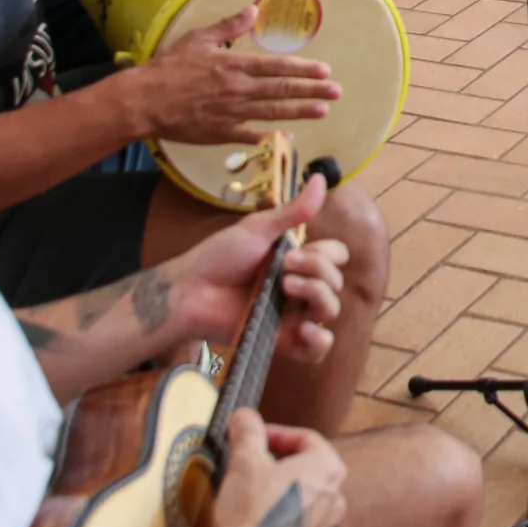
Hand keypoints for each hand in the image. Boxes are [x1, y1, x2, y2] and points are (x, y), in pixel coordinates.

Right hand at [134, 6, 340, 143]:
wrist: (144, 101)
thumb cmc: (169, 68)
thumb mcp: (198, 39)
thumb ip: (229, 26)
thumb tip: (253, 10)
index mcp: (235, 65)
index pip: (278, 66)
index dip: (304, 69)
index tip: (324, 71)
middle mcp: (239, 89)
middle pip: (282, 89)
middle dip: (313, 90)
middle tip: (336, 91)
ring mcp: (232, 113)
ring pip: (274, 111)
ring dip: (301, 111)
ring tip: (324, 111)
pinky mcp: (222, 132)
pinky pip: (252, 136)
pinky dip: (271, 137)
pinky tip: (289, 137)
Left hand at [167, 174, 347, 360]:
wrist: (190, 291)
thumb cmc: (218, 257)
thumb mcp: (257, 229)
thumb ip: (293, 211)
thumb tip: (320, 176)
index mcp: (297, 261)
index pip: (336, 258)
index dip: (327, 255)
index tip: (295, 251)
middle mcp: (300, 288)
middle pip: (336, 283)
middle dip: (317, 272)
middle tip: (284, 269)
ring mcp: (293, 316)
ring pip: (330, 311)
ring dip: (318, 297)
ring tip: (286, 291)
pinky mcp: (283, 342)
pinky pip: (317, 350)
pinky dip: (318, 340)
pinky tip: (303, 328)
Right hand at [207, 410, 344, 526]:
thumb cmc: (251, 507)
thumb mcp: (244, 461)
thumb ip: (248, 433)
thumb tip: (244, 415)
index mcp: (328, 469)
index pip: (307, 440)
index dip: (278, 434)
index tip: (254, 437)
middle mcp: (336, 499)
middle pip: (309, 472)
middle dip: (281, 465)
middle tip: (253, 466)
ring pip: (306, 504)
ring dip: (283, 497)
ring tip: (254, 497)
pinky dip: (281, 526)